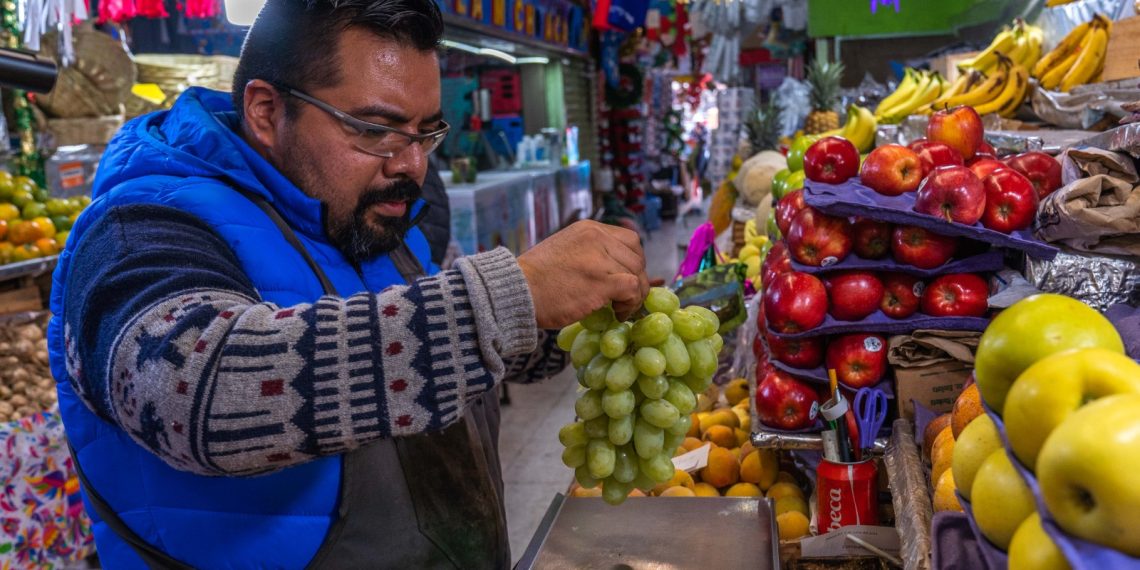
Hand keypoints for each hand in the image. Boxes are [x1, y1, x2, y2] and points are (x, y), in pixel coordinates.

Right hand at [518, 220, 648, 328]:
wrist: (515, 291)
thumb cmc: (533, 279)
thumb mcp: (564, 251)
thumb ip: (589, 253)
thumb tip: (614, 269)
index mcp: (589, 229)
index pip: (629, 239)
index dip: (632, 261)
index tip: (625, 278)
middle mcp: (597, 237)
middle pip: (637, 256)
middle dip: (636, 279)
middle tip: (625, 298)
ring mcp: (600, 258)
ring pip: (638, 273)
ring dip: (634, 295)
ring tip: (620, 309)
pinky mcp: (601, 282)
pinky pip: (633, 289)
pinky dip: (631, 304)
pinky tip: (617, 314)